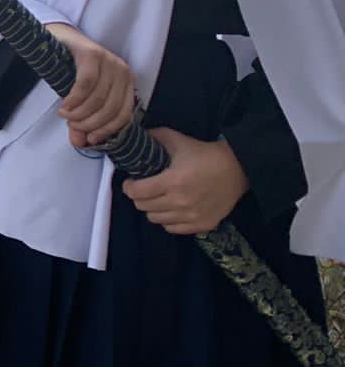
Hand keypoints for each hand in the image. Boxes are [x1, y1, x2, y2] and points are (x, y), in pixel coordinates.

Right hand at [47, 24, 137, 147]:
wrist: (60, 38)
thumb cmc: (72, 70)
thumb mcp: (80, 99)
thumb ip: (81, 121)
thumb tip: (79, 144)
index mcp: (125, 83)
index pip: (124, 114)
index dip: (107, 130)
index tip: (90, 140)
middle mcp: (122, 71)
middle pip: (110, 109)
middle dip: (90, 123)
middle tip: (73, 126)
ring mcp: (108, 61)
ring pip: (98, 98)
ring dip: (79, 113)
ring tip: (65, 116)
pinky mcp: (92, 54)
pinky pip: (85, 84)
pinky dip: (74, 99)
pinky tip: (64, 106)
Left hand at [122, 129, 247, 235]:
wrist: (238, 168)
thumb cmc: (205, 154)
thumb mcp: (178, 140)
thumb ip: (154, 137)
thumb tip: (137, 137)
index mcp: (172, 181)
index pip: (136, 192)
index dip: (129, 186)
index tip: (131, 181)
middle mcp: (180, 202)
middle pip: (143, 207)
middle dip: (140, 197)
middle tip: (145, 189)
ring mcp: (192, 216)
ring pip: (156, 219)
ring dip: (153, 209)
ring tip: (159, 199)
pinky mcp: (203, 225)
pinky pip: (173, 229)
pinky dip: (168, 220)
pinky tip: (172, 209)